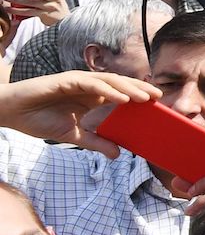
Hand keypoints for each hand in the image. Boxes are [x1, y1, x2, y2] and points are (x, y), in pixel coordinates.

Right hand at [0, 71, 160, 155]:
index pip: (121, 95)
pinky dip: (108, 90)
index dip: (139, 98)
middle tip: (160, 99)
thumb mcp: (72, 135)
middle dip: (140, 90)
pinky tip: (121, 98)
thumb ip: (94, 142)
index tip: (158, 106)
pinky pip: (92, 84)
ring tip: (146, 98)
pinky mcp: (67, 80)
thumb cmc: (39, 119)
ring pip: (111, 82)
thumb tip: (117, 154)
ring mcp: (79, 81)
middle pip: (121, 85)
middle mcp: (88, 87)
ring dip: (129, 89)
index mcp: (92, 98)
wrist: (11, 113)